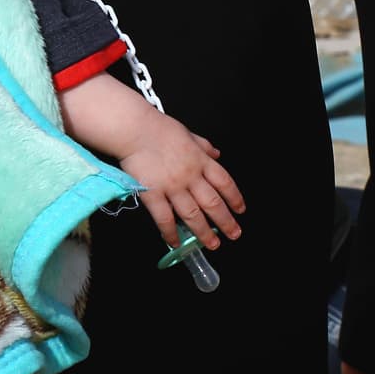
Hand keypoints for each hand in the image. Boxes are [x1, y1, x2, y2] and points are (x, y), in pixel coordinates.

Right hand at [121, 120, 245, 250]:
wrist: (134, 130)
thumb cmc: (158, 128)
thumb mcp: (188, 134)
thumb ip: (204, 146)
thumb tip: (216, 153)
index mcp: (200, 161)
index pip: (225, 183)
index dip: (235, 198)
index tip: (240, 210)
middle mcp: (191, 176)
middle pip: (213, 203)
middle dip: (226, 222)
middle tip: (233, 234)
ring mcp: (173, 187)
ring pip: (193, 215)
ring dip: (204, 232)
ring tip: (212, 244)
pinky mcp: (153, 194)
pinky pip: (164, 219)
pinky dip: (171, 233)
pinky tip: (175, 242)